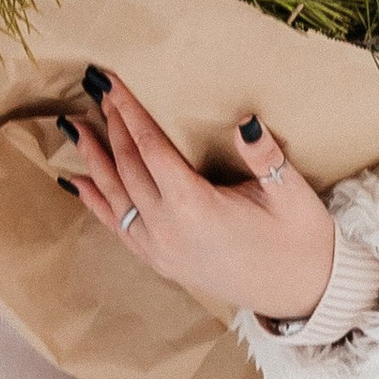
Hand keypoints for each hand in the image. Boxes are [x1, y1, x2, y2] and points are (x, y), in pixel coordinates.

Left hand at [61, 80, 337, 325]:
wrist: (305, 296)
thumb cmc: (302, 241)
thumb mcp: (291, 194)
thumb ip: (265, 156)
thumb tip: (245, 120)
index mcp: (196, 208)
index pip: (151, 149)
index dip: (129, 112)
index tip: (109, 82)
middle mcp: (169, 230)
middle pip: (128, 168)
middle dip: (110, 126)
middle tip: (94, 87)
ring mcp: (162, 251)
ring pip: (115, 198)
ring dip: (94, 160)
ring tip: (73, 127)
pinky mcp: (164, 264)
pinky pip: (119, 229)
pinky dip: (96, 203)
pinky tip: (78, 183)